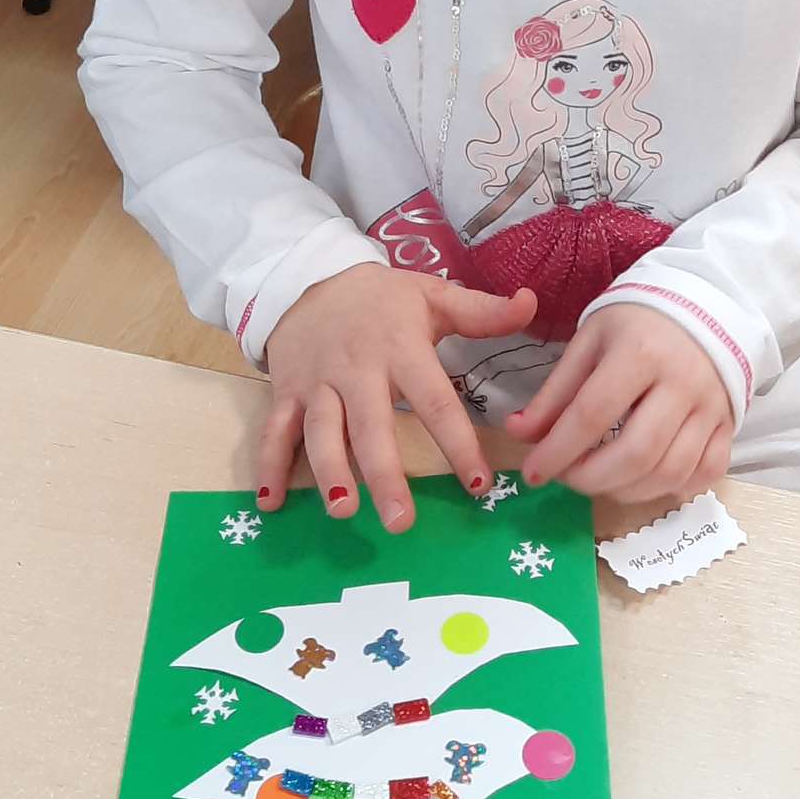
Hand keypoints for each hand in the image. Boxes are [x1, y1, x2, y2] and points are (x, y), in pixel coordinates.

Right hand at [260, 266, 536, 531]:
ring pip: (322, 432)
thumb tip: (530, 303)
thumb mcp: (432, 295)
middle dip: (385, 475)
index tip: (478, 485)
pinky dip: (269, 466)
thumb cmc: (381, 299)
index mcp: (401, 349)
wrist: (308, 277)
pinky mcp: (286, 393)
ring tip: (342, 511)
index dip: (457, 443)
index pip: (435, 401)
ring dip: (329, 472)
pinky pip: (275, 432)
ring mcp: (317, 384)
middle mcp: (357, 370)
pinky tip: (269, 503)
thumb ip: (481, 311)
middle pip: (372, 426)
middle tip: (401, 521)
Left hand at [509, 304, 732, 503]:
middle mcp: (682, 382)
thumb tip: (518, 434)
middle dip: (591, 479)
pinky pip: (705, 474)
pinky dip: (671, 489)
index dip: (558, 451)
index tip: (532, 472)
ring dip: (625, 490)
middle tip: (566, 477)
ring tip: (598, 479)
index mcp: (640, 352)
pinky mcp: (729, 425)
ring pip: (670, 472)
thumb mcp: (589, 342)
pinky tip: (643, 479)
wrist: (704, 306)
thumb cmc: (637, 324)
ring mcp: (711, 407)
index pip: (593, 414)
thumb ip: (555, 392)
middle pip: (636, 453)